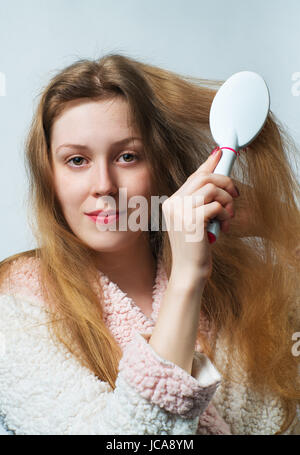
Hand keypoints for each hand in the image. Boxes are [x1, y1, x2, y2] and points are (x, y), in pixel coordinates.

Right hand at [162, 149, 238, 280]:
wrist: (188, 271)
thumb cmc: (195, 248)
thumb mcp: (195, 221)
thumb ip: (202, 203)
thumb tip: (217, 182)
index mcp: (172, 202)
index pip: (193, 176)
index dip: (209, 163)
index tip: (220, 153)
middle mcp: (173, 203)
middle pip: (204, 177)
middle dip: (226, 182)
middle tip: (236, 195)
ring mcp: (181, 211)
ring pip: (212, 188)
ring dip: (228, 201)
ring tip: (229, 216)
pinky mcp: (192, 220)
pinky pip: (217, 205)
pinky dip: (226, 215)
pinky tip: (224, 227)